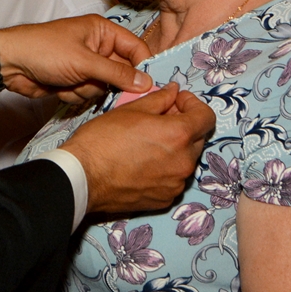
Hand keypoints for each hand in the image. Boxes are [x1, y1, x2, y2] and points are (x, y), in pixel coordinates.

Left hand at [0, 16, 152, 103]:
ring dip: (88, 89)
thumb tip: (147, 82)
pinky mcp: (75, 81)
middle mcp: (98, 47)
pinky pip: (88, 94)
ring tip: (70, 81)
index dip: (143, 67)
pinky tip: (60, 86)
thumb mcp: (84, 61)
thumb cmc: (45, 51)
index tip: (148, 87)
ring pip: (105, 87)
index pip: (136, 48)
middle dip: (109, 83)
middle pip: (122, 72)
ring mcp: (86, 66)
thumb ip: (117, 73)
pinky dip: (76, 94)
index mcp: (103, 31)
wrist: (10, 64)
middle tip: (100, 86)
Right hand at [60, 83, 214, 214]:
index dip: (193, 105)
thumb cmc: (101, 141)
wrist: (83, 177)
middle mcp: (183, 162)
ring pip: (185, 159)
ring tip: (147, 143)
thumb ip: (159, 99)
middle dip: (183, 126)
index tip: (177, 102)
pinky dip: (165, 168)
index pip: (207, 117)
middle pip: (197, 139)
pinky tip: (142, 163)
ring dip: (174, 148)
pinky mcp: (164, 199)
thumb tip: (172, 92)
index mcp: (178, 135)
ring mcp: (175, 184)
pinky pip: (173, 179)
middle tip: (160, 119)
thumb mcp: (130, 110)